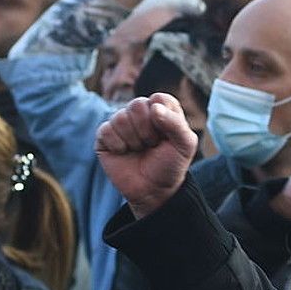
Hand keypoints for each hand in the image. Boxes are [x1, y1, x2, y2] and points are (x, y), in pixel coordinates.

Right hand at [96, 94, 197, 217]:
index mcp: (161, 108)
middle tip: (152, 145)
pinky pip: (106, 130)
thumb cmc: (170, 165)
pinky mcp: (105, 135)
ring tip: (140, 149)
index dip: (163, 119)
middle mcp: (140, 111)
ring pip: (121, 118)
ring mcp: (121, 122)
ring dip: (134, 140)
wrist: (153, 190)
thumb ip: (176, 123)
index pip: (159, 99)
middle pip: (137, 105)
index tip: (167, 136)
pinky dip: (118, 146)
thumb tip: (154, 107)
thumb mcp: (185, 145)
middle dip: (147, 131)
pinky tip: (124, 152)